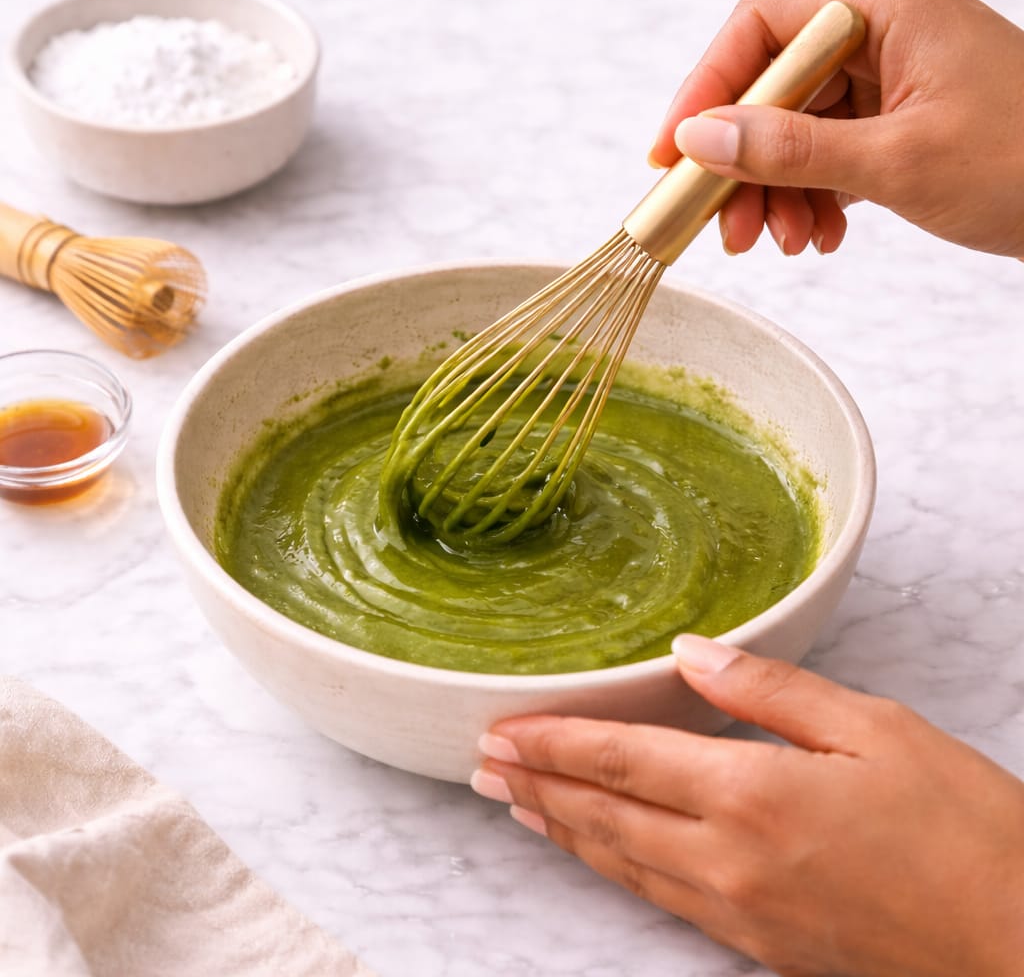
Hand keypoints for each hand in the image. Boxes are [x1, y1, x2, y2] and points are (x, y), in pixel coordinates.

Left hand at [472, 634, 1023, 975]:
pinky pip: (660, 899)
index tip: (502, 729)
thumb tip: (690, 651)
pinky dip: (612, 867)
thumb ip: (768, 689)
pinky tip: (596, 852)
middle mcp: (727, 859)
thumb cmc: (962, 828)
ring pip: (622, 862)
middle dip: (536, 787)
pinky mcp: (759, 944)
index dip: (554, 743)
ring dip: (562, 829)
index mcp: (751, 794)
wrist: (1021, 945)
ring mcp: (738, 911)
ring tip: (515, 806)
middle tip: (482, 767)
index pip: (621, 759)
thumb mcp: (873, 729)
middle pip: (604, 815)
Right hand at [648, 0, 1023, 258]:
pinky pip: (826, 154)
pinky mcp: (895, 122)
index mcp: (887, 6)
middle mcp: (882, 32)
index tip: (670, 154)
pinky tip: (821, 237)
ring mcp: (889, 78)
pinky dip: (812, 199)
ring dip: (777, 193)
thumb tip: (700, 139)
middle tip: (726, 228)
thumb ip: (790, 148)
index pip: (761, 28)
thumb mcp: (895, 161)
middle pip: (771, 87)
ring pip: (794, 130)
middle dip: (744, 165)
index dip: (704, 89)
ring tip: (786, 244)